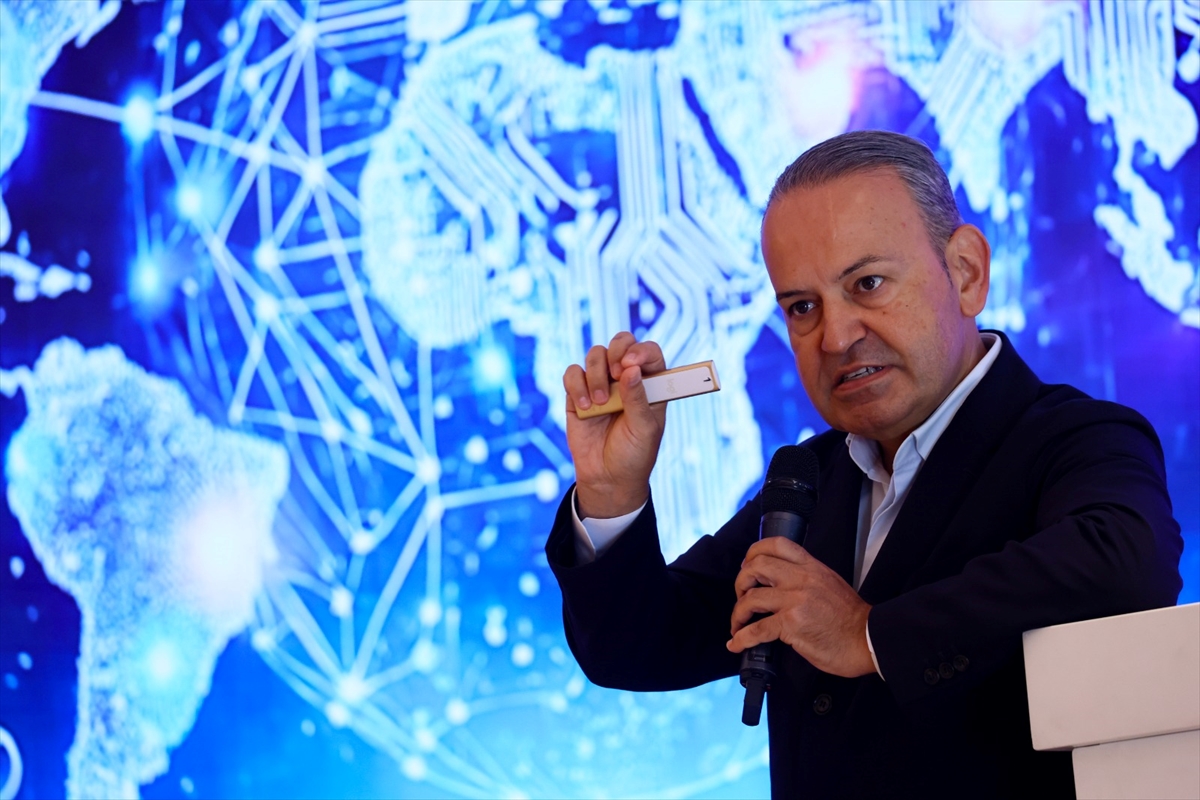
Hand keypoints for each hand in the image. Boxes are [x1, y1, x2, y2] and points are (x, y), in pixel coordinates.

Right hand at [562, 332, 667, 518]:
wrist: (607, 478)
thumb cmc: (634, 454)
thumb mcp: (644, 429)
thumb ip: (638, 399)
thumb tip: (631, 370)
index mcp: (650, 384)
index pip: (649, 353)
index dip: (641, 351)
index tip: (631, 364)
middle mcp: (625, 379)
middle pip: (621, 342)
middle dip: (616, 351)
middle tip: (616, 373)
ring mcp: (601, 384)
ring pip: (595, 354)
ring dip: (596, 374)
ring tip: (600, 403)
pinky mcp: (577, 395)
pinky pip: (572, 374)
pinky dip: (576, 385)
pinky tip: (585, 408)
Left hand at [727, 537, 875, 677]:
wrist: (867, 640)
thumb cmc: (850, 618)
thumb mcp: (830, 584)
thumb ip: (806, 578)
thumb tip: (780, 585)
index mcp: (812, 567)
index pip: (777, 544)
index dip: (754, 552)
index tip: (747, 566)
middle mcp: (802, 579)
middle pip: (756, 567)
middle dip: (740, 582)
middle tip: (741, 597)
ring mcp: (796, 600)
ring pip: (751, 598)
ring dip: (738, 613)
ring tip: (737, 624)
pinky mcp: (792, 624)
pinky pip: (757, 629)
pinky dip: (741, 638)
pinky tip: (737, 644)